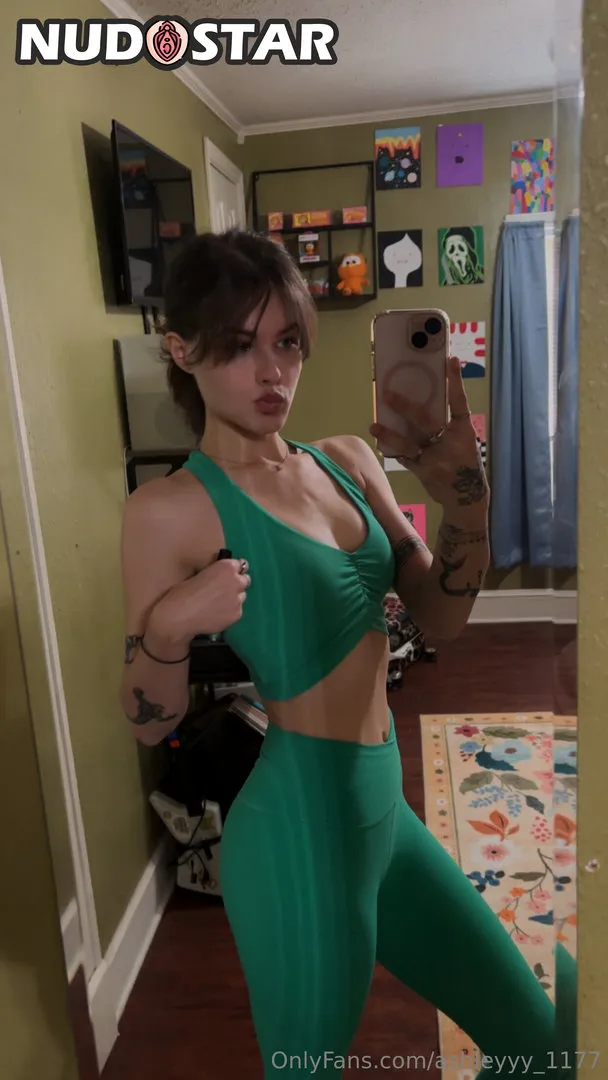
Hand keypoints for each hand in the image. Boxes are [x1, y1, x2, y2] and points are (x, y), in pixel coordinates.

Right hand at [148, 556, 250, 645]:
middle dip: (236, 584)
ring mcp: (238, 600)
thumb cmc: (182, 592)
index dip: (232, 571)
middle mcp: (236, 581)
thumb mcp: (200, 575)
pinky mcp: (237, 615)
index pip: (239, 565)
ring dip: (234, 598)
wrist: (180, 616)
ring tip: (219, 605)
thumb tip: (217, 579)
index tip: (226, 576)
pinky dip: (230, 612)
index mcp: (226, 567)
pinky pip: (237, 611)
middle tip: (223, 591)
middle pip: (245, 580)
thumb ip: (214, 575)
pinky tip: (217, 615)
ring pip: (242, 597)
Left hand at [369, 355, 488, 512]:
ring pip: (408, 443)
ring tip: (373, 426)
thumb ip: (450, 425)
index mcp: (464, 432)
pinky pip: (404, 458)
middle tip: (386, 394)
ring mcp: (435, 459)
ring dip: (389, 435)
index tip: (450, 361)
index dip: (456, 382)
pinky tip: (382, 444)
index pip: (460, 403)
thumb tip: (427, 401)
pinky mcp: (423, 472)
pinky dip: (394, 450)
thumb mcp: (465, 441)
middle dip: (405, 408)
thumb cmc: (465, 463)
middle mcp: (449, 443)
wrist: (467, 498)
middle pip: (425, 421)